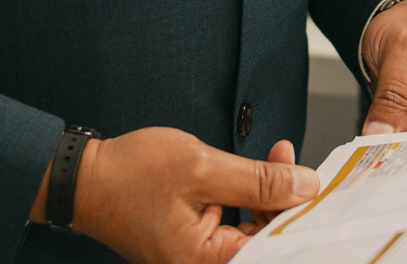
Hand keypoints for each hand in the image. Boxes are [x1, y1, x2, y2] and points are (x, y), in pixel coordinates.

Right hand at [33, 127, 318, 263]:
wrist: (86, 178)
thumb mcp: (202, 167)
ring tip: (278, 153)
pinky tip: (253, 169)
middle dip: (284, 198)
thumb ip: (256, 180)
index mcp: (203, 261)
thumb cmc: (132, 173)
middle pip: (262, 239)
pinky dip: (245, 197)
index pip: (271, 244)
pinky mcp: (190, 243)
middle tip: (295, 158)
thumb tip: (303, 185)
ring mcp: (194, 257)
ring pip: (249, 229)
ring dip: (267, 192)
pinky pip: (230, 225)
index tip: (321, 183)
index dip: (299, 212)